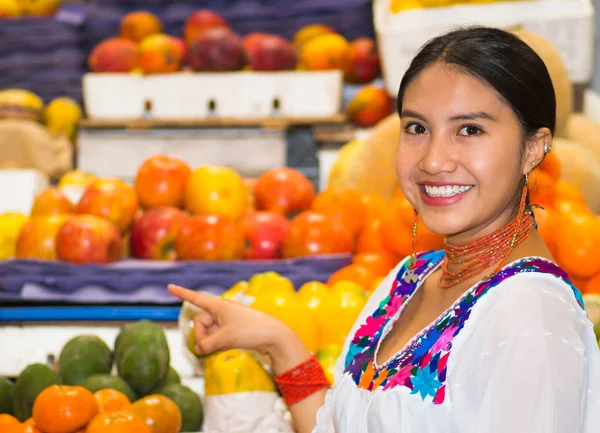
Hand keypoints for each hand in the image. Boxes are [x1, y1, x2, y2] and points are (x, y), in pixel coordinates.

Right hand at [168, 284, 299, 359]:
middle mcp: (221, 311)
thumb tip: (198, 349)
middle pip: (200, 322)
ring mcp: (227, 321)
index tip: (169, 286)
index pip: (196, 298)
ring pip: (208, 332)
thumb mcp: (225, 338)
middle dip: (200, 336)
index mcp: (219, 305)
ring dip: (210, 342)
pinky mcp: (233, 331)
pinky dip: (217, 344)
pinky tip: (225, 349)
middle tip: (206, 348)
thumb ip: (207, 344)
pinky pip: (216, 338)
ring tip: (223, 347)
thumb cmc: (251, 331)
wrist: (275, 337)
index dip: (182, 293)